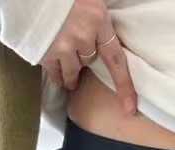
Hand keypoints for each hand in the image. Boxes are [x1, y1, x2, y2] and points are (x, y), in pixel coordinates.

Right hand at [38, 0, 136, 115]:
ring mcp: (62, 46)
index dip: (124, 85)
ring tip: (67, 68)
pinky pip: (54, 72)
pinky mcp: (45, 52)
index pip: (116, 59)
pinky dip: (55, 71)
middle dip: (84, 56)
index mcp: (98, 18)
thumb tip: (111, 24)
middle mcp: (82, 36)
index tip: (129, 108)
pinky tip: (52, 60)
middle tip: (77, 46)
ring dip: (70, 71)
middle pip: (89, 60)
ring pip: (72, 71)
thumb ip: (99, 16)